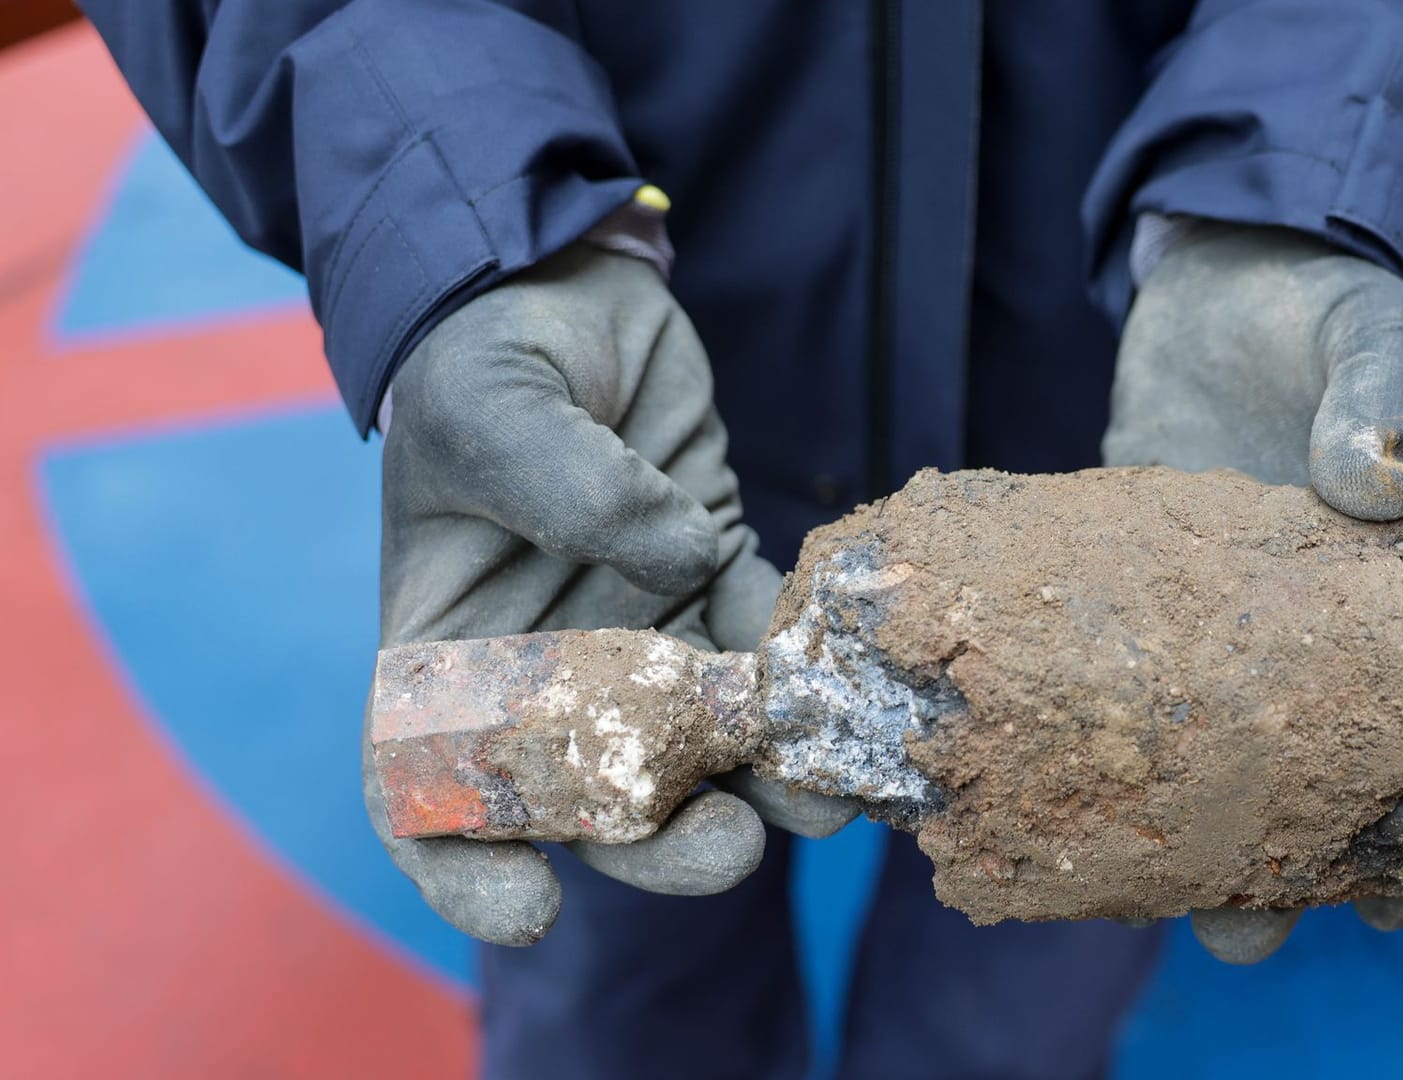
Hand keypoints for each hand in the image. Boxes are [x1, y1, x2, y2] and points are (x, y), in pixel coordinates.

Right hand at [368, 244, 854, 946]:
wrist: (564, 285)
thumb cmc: (490, 350)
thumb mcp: (491, 404)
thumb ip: (566, 485)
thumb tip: (677, 562)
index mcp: (449, 654)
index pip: (429, 796)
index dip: (468, 872)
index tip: (529, 911)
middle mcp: (546, 669)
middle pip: (594, 799)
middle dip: (664, 845)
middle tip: (732, 847)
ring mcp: (638, 635)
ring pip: (698, 746)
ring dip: (762, 786)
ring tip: (827, 798)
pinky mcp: (717, 583)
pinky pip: (765, 651)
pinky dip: (809, 683)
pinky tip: (856, 696)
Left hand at [1104, 220, 1402, 962]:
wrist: (1226, 267)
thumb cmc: (1328, 310)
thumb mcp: (1377, 336)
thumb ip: (1383, 398)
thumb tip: (1378, 480)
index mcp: (1378, 611)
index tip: (1386, 900)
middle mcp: (1286, 640)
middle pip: (1288, 782)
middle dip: (1269, 869)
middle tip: (1240, 926)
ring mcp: (1193, 623)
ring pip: (1183, 754)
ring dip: (1158, 825)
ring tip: (1120, 887)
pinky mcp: (1111, 585)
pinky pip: (1087, 671)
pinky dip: (1063, 723)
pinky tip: (1023, 776)